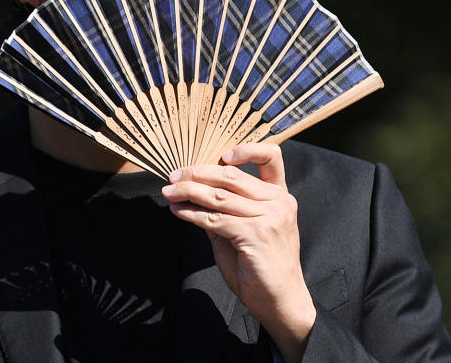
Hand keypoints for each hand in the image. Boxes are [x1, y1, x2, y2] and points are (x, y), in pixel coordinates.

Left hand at [162, 143, 315, 362]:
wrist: (281, 301)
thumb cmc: (262, 268)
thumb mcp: (243, 232)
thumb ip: (225, 212)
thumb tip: (194, 195)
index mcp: (280, 196)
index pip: (271, 157)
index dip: (246, 149)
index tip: (221, 155)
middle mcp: (279, 202)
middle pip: (232, 176)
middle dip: (198, 173)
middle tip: (174, 176)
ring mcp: (270, 217)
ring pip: (220, 196)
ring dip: (189, 192)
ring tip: (169, 192)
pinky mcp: (256, 234)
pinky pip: (215, 219)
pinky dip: (192, 214)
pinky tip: (178, 211)